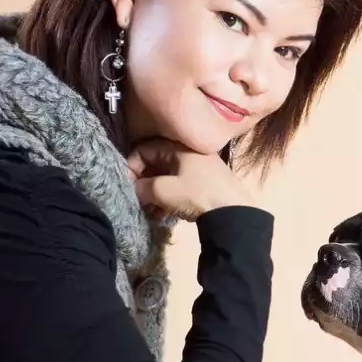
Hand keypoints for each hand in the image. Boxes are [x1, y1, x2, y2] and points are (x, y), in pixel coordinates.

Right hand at [126, 139, 260, 219]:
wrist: (235, 214)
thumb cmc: (196, 194)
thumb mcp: (163, 190)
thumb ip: (141, 187)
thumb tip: (131, 188)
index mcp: (178, 147)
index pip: (144, 149)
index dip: (131, 166)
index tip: (126, 184)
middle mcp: (189, 153)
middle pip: (155, 163)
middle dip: (142, 182)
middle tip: (136, 199)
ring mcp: (199, 168)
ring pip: (166, 177)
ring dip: (154, 194)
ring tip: (149, 211)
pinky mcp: (205, 183)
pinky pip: (179, 186)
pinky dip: (167, 198)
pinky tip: (162, 214)